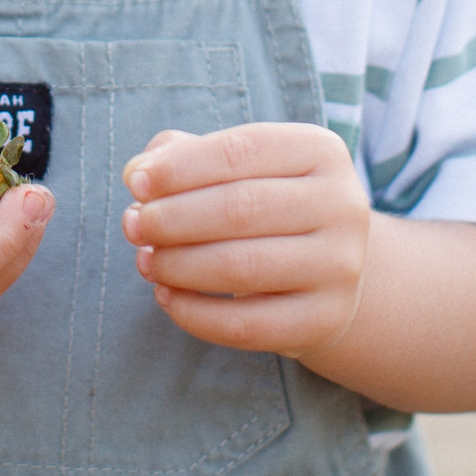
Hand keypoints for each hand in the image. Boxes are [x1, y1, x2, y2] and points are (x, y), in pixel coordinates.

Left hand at [120, 123, 369, 361]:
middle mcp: (342, 205)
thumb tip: (138, 173)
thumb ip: (184, 157)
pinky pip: (245, 325)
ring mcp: (341, 266)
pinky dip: (193, 313)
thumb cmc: (265, 205)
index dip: (179, 167)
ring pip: (240, 268)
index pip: (240, 150)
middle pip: (239, 208)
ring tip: (145, 260)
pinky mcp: (325, 319)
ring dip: (176, 265)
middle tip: (133, 226)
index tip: (135, 183)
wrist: (327, 269)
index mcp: (321, 151)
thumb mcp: (237, 167)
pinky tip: (166, 296)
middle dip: (171, 218)